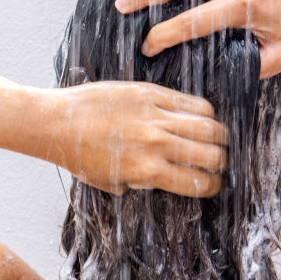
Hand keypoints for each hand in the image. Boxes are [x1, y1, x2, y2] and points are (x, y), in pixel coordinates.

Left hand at [40, 80, 227, 196]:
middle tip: (221, 161)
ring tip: (218, 138)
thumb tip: (170, 179)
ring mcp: (155, 116)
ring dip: (219, 135)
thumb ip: (145, 182)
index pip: (198, 182)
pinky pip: (190, 101)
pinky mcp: (150, 93)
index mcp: (148, 171)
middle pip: (211, 154)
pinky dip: (204, 110)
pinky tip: (203, 116)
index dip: (213, 185)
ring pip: (208, 125)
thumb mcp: (114, 182)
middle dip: (222, 161)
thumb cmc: (82, 156)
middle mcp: (156, 144)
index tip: (215, 183)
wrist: (58, 123)